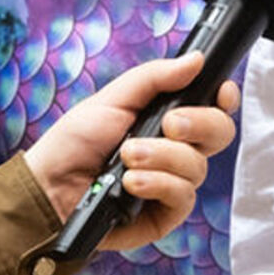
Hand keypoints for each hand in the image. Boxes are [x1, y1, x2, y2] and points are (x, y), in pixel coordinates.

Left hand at [22, 52, 235, 252]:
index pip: (213, 107)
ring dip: (162, 157)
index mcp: (168, 119)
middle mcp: (176, 150)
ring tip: (127, 157)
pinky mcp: (164, 214)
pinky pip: (183, 197)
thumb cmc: (75, 142)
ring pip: (199, 167)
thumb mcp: (113, 99)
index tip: (220, 92)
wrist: (50, 185)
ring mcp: (172, 183)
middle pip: (219, 134)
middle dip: (198, 124)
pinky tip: (132, 182)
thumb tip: (196, 60)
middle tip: (168, 123)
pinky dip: (158, 184)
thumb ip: (155, 77)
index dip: (224, 98)